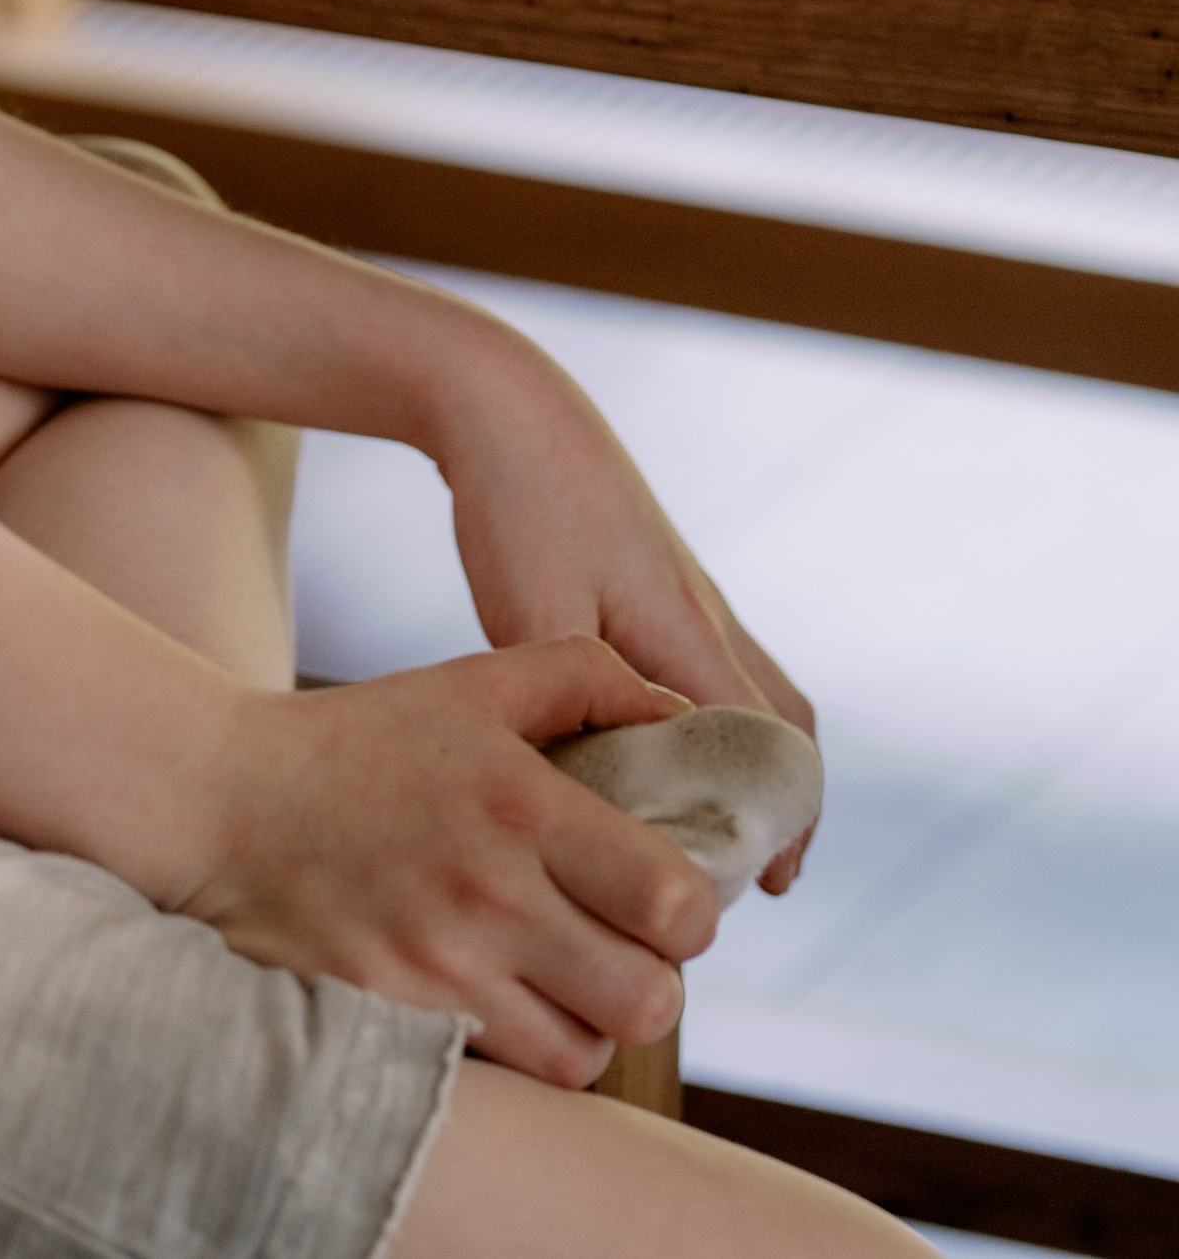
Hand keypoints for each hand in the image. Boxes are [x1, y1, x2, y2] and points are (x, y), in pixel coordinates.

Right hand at [175, 639, 719, 1080]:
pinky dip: (526, 1049)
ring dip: (592, 1023)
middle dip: (654, 978)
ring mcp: (442, 971)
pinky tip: (508, 1002)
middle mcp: (490, 896)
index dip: (692, 909)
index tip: (664, 892)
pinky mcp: (399, 1022)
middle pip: (648, 1000)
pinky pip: (510, 1074)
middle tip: (622, 945)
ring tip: (567, 979)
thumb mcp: (470, 683)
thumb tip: (675, 712)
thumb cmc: (358, 741)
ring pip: (585, 1056)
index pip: (673, 903)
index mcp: (521, 806)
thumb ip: (582, 677)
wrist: (224, 800)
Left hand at [432, 340, 818, 893]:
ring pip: (757, 689)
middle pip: (784, 724)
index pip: (768, 751)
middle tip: (758, 873)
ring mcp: (688, 592)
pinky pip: (716, 661)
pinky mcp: (657, 577)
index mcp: (692, 636)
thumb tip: (598, 802)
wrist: (507, 406)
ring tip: (727, 821)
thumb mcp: (537, 618)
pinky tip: (665, 741)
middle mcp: (708, 616)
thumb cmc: (522, 510)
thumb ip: (578, 713)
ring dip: (755, 755)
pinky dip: (717, 713)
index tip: (761, 885)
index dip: (775, 822)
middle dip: (782, 799)